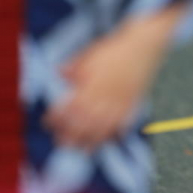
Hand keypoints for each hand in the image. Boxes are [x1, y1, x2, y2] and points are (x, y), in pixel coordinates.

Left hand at [43, 5, 184, 151]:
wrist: (144, 44)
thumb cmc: (116, 48)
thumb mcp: (91, 53)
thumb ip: (74, 66)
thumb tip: (58, 73)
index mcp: (92, 84)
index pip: (70, 107)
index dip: (57, 117)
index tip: (48, 120)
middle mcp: (105, 96)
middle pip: (84, 123)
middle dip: (70, 135)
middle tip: (60, 140)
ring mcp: (120, 102)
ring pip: (102, 128)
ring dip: (89, 140)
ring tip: (80, 148)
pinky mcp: (132, 104)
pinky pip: (122, 124)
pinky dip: (113, 135)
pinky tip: (105, 139)